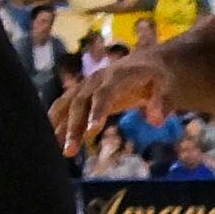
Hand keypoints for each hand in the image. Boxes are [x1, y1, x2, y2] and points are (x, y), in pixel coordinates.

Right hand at [53, 27, 170, 157]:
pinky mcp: (84, 92)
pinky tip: (49, 137)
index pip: (105, 93)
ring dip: (60, 124)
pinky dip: (56, 119)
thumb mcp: (165, 86)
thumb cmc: (156, 77)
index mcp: (118, 76)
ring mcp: (88, 84)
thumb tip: (155, 122)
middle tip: (69, 151)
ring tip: (53, 147)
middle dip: (74, 126)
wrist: (145, 62)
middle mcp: (98, 78)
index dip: (97, 111)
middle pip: (82, 101)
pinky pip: (66, 104)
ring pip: (69, 102)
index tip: (92, 132)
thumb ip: (161, 102)